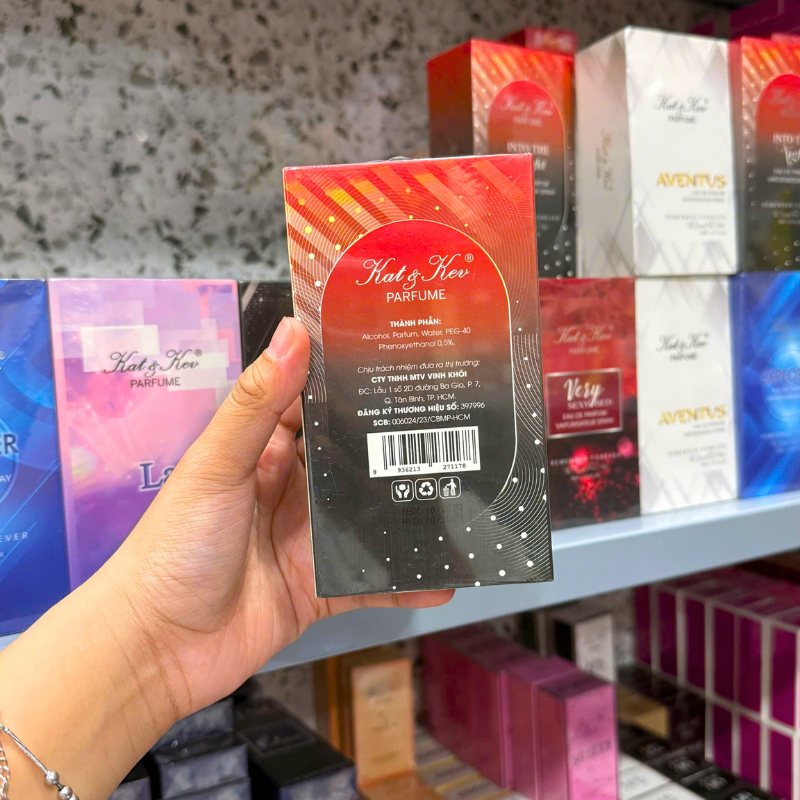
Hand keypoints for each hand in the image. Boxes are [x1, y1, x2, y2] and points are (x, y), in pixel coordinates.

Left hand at [108, 316, 453, 720]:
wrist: (158, 648)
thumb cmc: (178, 544)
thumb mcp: (218, 465)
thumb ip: (259, 404)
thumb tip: (295, 329)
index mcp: (266, 452)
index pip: (316, 403)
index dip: (353, 380)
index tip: (405, 357)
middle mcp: (294, 490)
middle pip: (355, 460)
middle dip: (400, 445)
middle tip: (461, 424)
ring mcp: (311, 540)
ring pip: (373, 519)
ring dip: (411, 511)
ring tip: (467, 495)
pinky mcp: (323, 587)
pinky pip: (374, 581)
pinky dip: (407, 583)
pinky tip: (445, 579)